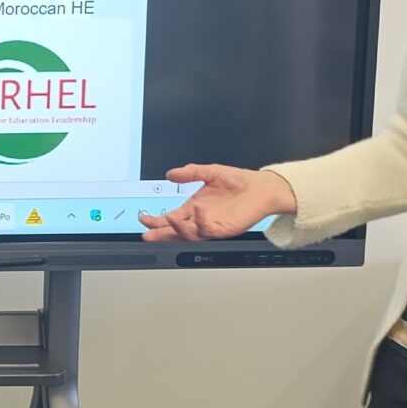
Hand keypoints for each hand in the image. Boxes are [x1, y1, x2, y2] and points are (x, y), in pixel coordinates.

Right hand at [137, 164, 298, 242]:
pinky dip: (200, 222)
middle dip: (161, 233)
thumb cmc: (239, 182)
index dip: (156, 220)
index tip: (144, 218)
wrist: (262, 187)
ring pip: (189, 235)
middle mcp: (200, 219)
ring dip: (177, 229)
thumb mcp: (210, 172)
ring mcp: (212, 225)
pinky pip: (208, 230)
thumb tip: (171, 174)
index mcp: (194, 208)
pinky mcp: (224, 228)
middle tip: (148, 233)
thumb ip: (190, 172)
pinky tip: (196, 211)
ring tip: (168, 220)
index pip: (170, 218)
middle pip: (176, 231)